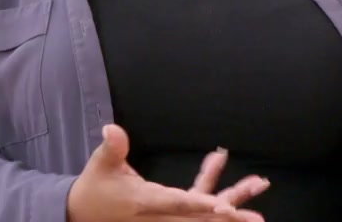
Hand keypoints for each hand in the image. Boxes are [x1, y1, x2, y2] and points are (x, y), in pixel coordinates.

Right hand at [67, 124, 268, 221]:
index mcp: (146, 203)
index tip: (224, 208)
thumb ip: (112, 148)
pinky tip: (218, 158)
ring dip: (231, 198)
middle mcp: (161, 215)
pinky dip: (209, 182)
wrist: (82, 214)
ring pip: (203, 211)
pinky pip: (194, 198)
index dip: (201, 205)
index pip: (179, 204)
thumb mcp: (100, 166)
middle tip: (255, 217)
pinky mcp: (169, 211)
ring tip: (259, 183)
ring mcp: (166, 216)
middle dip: (229, 215)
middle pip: (200, 216)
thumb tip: (112, 128)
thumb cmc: (94, 188)